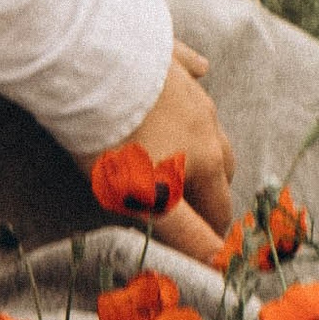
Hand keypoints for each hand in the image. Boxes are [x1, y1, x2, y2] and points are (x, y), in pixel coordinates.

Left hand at [111, 40, 235, 266]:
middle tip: (193, 205)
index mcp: (204, 163)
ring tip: (189, 152)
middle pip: (223, 166)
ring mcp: (192, 90)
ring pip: (210, 123)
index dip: (213, 234)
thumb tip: (217, 262)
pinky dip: (194, 77)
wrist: (95, 64)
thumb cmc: (115, 139)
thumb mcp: (145, 199)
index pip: (218, 210)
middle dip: (213, 190)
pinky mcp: (173, 57)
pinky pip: (192, 68)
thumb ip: (183, 232)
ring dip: (204, 142)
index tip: (209, 249)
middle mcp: (207, 127)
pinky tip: (198, 72)